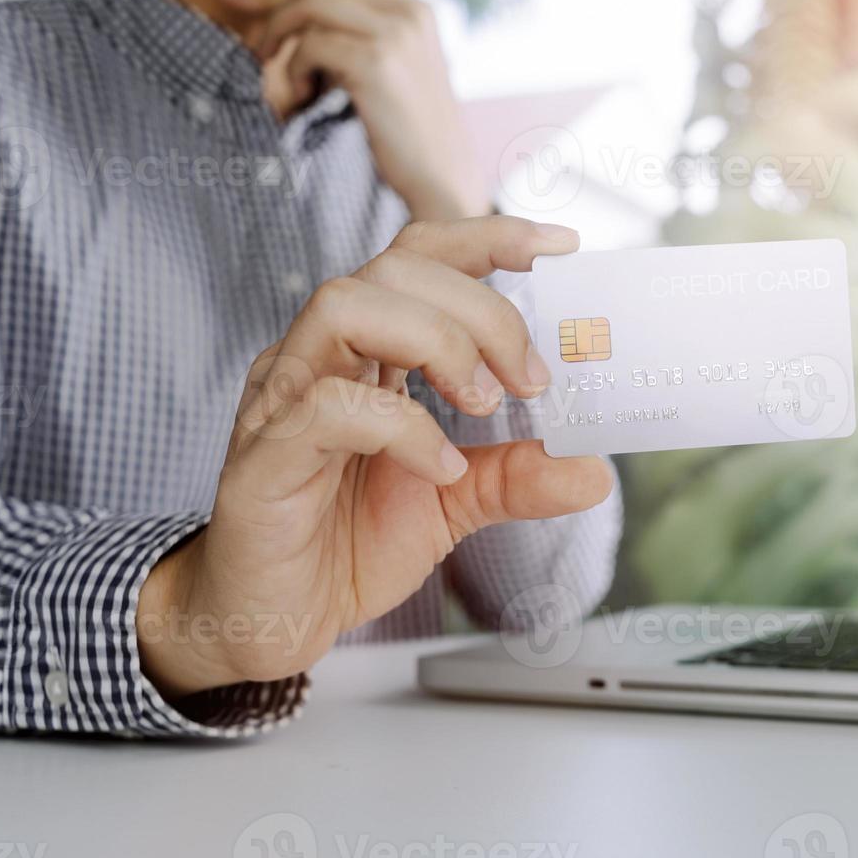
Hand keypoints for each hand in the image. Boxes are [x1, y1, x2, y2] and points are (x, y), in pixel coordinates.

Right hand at [138, 217, 611, 697]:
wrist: (274, 619)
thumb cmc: (344, 545)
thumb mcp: (451, 502)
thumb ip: (515, 477)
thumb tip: (593, 471)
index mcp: (363, 352)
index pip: (419, 257)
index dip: (489, 238)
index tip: (562, 247)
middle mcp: (318, 358)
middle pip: (394, 267)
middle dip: (481, 309)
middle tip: (532, 379)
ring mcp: (282, 399)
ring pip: (346, 307)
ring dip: (435, 340)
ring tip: (484, 401)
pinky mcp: (263, 456)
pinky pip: (328, 406)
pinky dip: (403, 426)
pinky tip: (441, 467)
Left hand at [223, 0, 489, 220]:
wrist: (442, 176)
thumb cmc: (411, 132)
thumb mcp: (396, 70)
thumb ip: (364, 35)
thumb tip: (302, 15)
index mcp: (414, 9)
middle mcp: (408, 12)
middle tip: (233, 1)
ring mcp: (394, 35)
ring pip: (311, 7)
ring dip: (278, 33)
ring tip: (267, 60)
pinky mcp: (375, 63)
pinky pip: (312, 46)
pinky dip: (293, 68)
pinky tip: (298, 94)